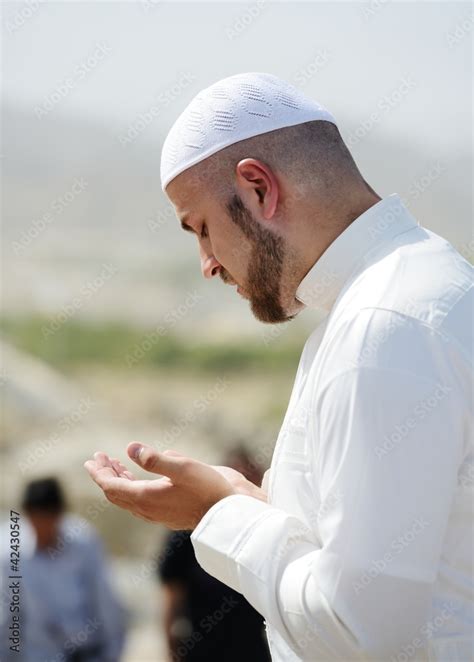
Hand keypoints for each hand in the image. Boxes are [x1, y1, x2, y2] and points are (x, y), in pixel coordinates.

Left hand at [83, 444, 264, 529]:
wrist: (229, 513)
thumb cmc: (208, 488)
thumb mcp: (182, 467)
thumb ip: (155, 459)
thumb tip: (131, 448)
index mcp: (147, 498)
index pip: (112, 487)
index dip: (100, 473)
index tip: (92, 460)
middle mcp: (148, 509)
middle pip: (117, 493)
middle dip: (106, 475)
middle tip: (98, 458)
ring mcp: (158, 513)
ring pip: (129, 498)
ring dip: (119, 480)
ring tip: (114, 464)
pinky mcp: (168, 512)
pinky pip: (141, 500)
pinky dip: (133, 486)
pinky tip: (138, 476)